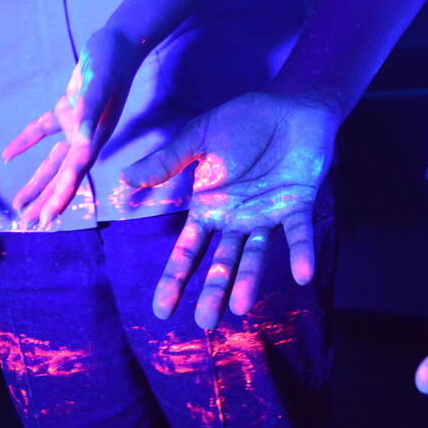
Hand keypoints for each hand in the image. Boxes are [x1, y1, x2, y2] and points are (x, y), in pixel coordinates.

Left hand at [2, 28, 143, 227]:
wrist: (120, 42)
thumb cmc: (111, 61)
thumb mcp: (100, 84)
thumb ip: (91, 112)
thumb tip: (83, 142)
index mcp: (94, 135)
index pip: (75, 171)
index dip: (61, 195)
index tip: (48, 218)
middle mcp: (87, 136)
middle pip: (63, 175)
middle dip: (46, 200)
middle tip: (29, 225)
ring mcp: (77, 124)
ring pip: (53, 161)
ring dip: (37, 182)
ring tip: (19, 205)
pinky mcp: (69, 110)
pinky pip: (43, 131)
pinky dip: (26, 142)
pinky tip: (7, 156)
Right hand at [121, 90, 339, 328]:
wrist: (288, 104)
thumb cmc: (243, 122)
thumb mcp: (198, 138)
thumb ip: (166, 161)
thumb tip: (124, 179)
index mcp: (210, 208)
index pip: (188, 250)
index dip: (175, 278)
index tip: (161, 310)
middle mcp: (237, 219)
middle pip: (222, 262)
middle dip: (212, 291)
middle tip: (205, 322)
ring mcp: (267, 214)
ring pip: (256, 254)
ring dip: (248, 280)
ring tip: (240, 307)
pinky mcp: (297, 203)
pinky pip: (298, 232)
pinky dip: (301, 253)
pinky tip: (303, 275)